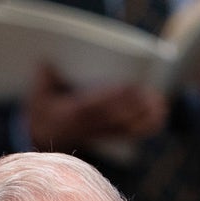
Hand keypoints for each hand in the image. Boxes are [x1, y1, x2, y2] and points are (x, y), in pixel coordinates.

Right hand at [25, 64, 167, 149]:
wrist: (40, 138)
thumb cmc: (42, 110)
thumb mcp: (38, 94)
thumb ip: (44, 78)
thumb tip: (44, 62)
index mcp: (71, 114)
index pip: (93, 105)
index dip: (112, 97)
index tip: (130, 86)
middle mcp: (86, 126)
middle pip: (113, 118)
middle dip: (134, 108)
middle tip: (154, 97)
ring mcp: (96, 133)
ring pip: (122, 128)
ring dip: (143, 119)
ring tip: (161, 107)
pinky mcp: (104, 136)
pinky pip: (125, 135)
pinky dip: (142, 129)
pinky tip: (158, 120)